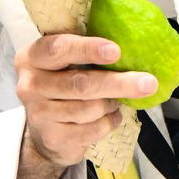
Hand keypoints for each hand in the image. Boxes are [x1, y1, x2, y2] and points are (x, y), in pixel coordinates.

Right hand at [15, 32, 154, 172]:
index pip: (59, 49)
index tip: (116, 51)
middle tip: (148, 82)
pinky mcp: (54, 138)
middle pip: (81, 84)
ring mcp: (39, 114)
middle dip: (118, 83)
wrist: (44, 132)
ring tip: (117, 99)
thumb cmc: (62, 85)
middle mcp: (30, 85)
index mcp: (32, 57)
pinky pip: (94, 129)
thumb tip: (130, 41)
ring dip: (112, 103)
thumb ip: (85, 50)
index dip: (88, 49)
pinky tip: (110, 116)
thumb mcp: (64, 62)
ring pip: (91, 108)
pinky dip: (110, 122)